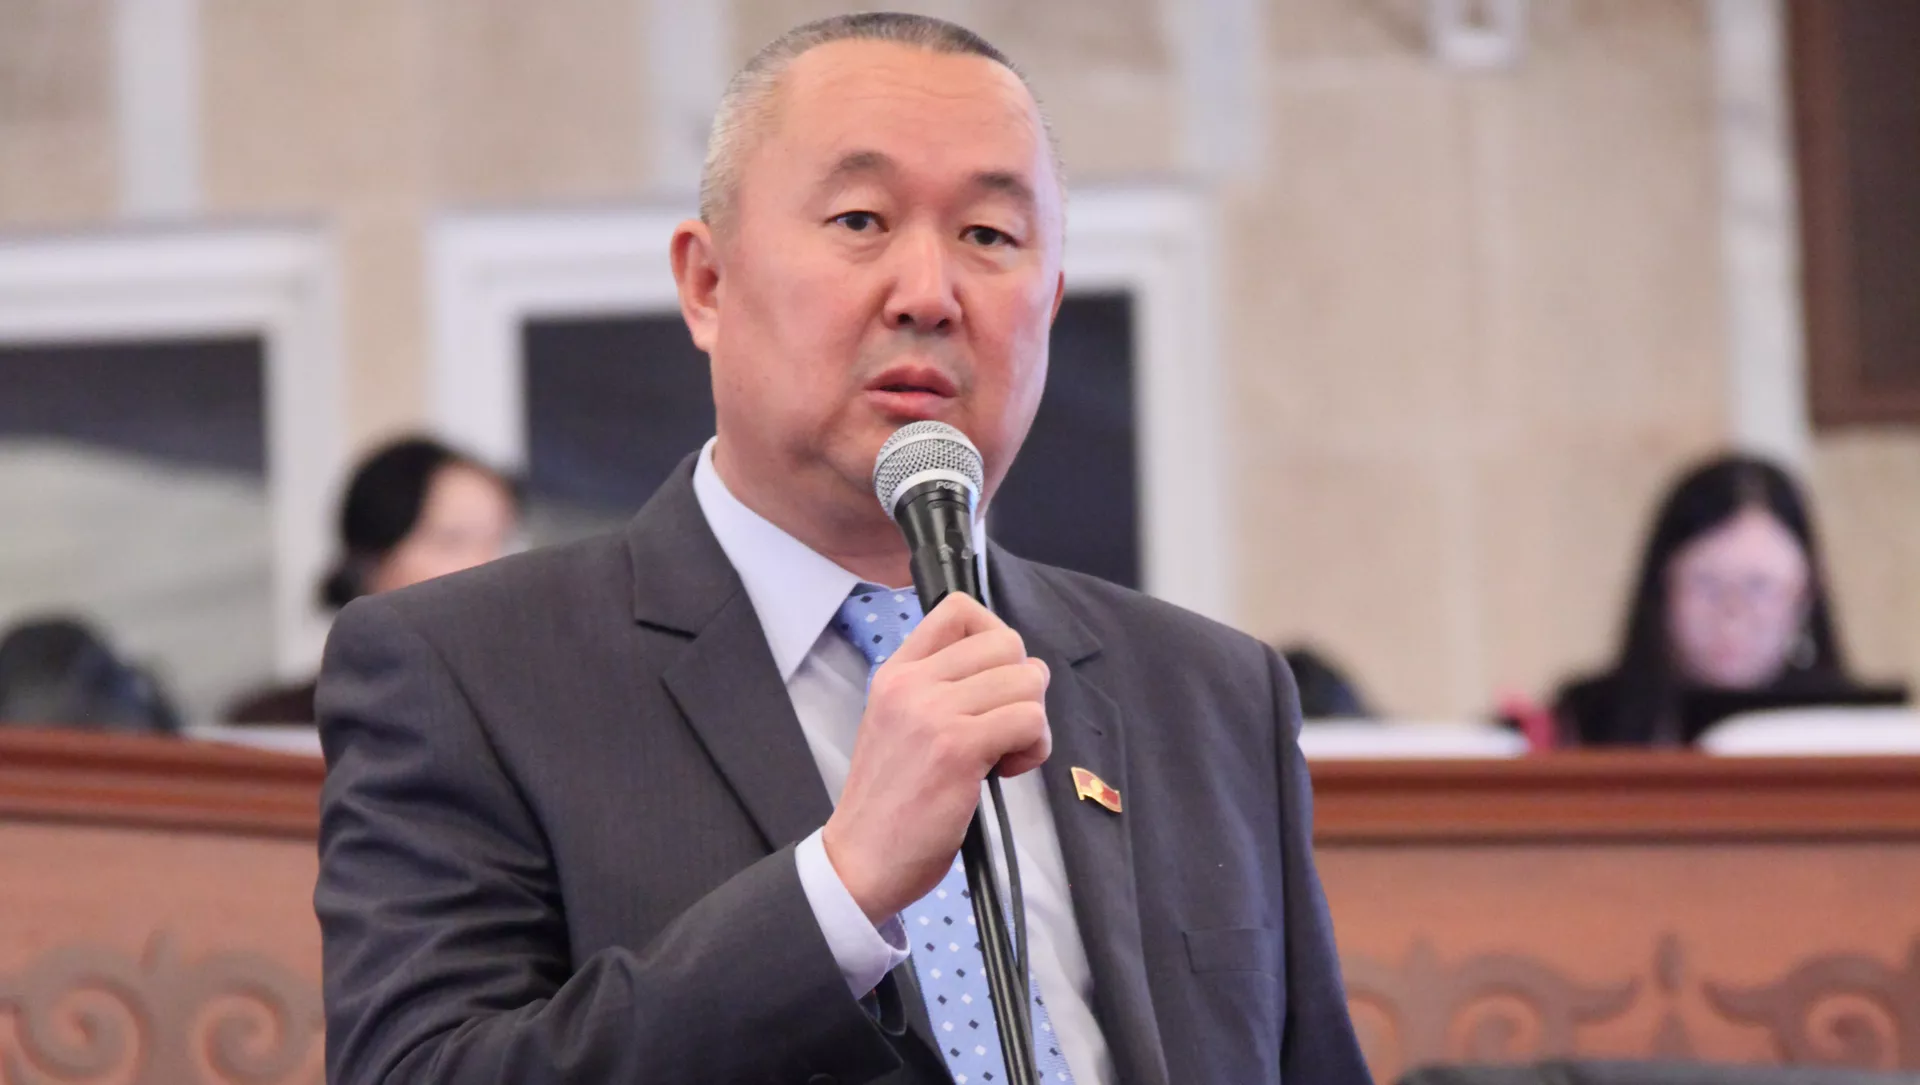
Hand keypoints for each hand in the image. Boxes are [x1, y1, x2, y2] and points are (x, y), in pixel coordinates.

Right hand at [821, 593, 1051, 924]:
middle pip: (1007, 642)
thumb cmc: (890, 801)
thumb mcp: (897, 724)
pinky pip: (1029, 720)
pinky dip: (1033, 747)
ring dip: (1032, 720)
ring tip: (1005, 753)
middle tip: (1003, 725)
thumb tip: (1005, 670)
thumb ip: (938, 689)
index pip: (958, 610)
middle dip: (1023, 684)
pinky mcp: (958, 749)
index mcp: (897, 673)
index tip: (993, 681)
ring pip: (1027, 680)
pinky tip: (1006, 771)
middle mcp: (913, 684)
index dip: (994, 638)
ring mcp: (934, 713)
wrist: (862, 859)